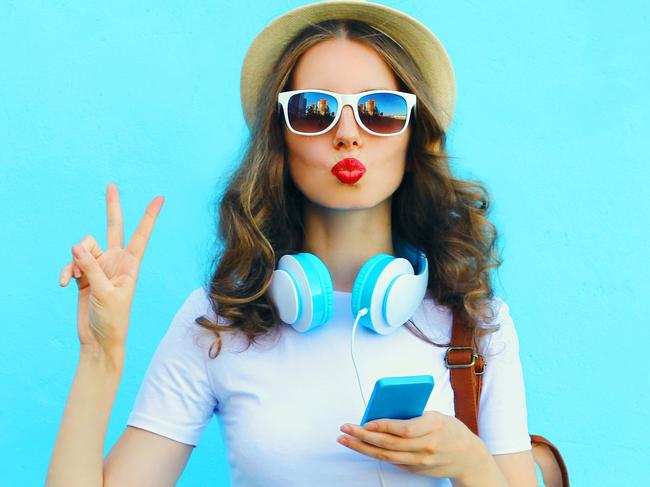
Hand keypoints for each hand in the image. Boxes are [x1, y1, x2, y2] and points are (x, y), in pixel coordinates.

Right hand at [59, 183, 163, 361]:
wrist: (100, 339)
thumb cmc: (113, 319)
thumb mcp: (105, 293)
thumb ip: (90, 268)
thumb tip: (75, 246)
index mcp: (130, 264)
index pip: (141, 235)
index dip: (149, 216)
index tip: (160, 198)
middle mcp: (116, 261)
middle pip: (113, 228)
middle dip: (112, 207)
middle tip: (112, 185)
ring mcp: (99, 266)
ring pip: (83, 247)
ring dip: (75, 260)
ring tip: (74, 278)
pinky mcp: (84, 275)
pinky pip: (72, 263)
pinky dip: (66, 271)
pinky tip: (64, 283)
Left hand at [337, 410, 489, 481]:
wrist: (469, 458)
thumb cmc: (450, 429)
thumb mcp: (436, 415)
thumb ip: (413, 416)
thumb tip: (384, 412)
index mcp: (434, 426)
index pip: (405, 429)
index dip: (384, 426)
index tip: (366, 422)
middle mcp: (428, 446)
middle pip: (390, 444)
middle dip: (364, 437)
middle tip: (345, 429)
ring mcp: (422, 461)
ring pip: (387, 456)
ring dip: (363, 448)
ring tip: (346, 439)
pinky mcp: (417, 470)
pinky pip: (393, 461)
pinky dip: (376, 453)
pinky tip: (362, 447)